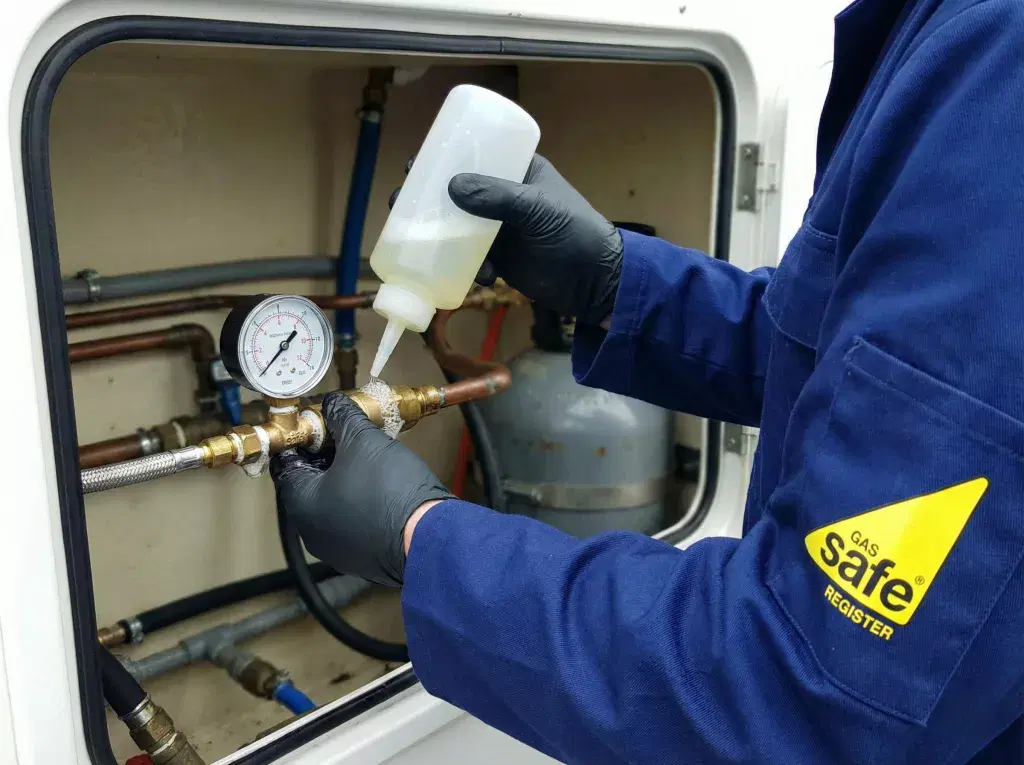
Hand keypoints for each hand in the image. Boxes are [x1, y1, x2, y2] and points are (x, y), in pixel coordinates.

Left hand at [270, 392, 453, 585]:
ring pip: (333, 502)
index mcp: (301, 505)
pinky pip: (353, 520)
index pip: (286, 464)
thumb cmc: (389, 489)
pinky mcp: (362, 556)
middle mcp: (311, 532)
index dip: (302, 439)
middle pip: (310, 483)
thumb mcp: (363, 440)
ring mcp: (337, 548)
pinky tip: (381, 483)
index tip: (318, 425)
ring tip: (368, 456)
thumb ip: (342, 416)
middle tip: (347, 436)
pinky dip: (360, 500)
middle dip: (327, 456)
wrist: (428, 535)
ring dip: (345, 478)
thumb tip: (333, 403)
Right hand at [390, 154, 622, 325]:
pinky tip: (480, 277)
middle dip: (429, 202)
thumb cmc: (575, 235)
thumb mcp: (538, 210)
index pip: (475, 155)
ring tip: (426, 247)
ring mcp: (501, 228)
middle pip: (457, 192)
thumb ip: (498, 197)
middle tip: (402, 208)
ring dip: (441, 237)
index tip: (415, 167)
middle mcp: (505, 196)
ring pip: (459, 227)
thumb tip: (450, 185)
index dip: (442, 158)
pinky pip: (471, 258)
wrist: (597, 284)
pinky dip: (468, 267)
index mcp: (519, 170)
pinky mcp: (501, 258)